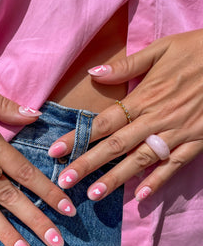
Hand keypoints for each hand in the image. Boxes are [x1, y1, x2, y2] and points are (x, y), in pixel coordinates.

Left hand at [48, 29, 202, 200]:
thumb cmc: (197, 50)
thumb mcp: (162, 49)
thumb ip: (128, 66)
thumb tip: (94, 72)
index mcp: (144, 96)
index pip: (103, 122)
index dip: (78, 138)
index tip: (56, 152)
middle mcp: (156, 118)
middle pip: (116, 145)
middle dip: (88, 165)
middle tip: (64, 183)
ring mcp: (177, 132)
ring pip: (141, 160)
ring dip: (116, 179)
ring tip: (93, 195)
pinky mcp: (196, 140)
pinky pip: (175, 165)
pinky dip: (158, 180)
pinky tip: (141, 196)